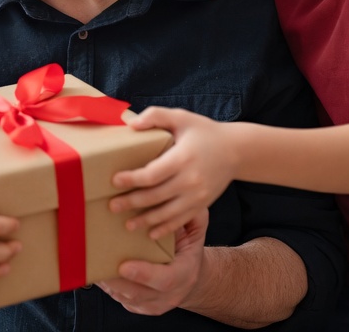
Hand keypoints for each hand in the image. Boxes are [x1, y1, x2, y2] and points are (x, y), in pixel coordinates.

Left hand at [97, 211, 208, 315]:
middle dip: (116, 280)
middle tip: (97, 263)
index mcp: (184, 274)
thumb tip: (188, 203)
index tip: (124, 266)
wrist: (190, 280)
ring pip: (126, 297)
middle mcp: (169, 295)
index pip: (165, 279)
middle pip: (139, 293)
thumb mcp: (196, 233)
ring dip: (107, 283)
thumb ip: (193, 218)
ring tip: (91, 265)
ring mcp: (153, 304)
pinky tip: (95, 272)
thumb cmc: (189, 251)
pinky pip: (120, 299)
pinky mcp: (139, 307)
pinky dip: (107, 287)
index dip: (144, 275)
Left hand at [109, 107, 234, 238]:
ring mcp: (197, 196)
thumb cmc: (204, 131)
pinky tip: (151, 233)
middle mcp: (190, 180)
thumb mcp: (181, 117)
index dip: (132, 179)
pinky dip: (165, 228)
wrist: (236, 150)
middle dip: (132, 202)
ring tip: (127, 224)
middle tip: (112, 206)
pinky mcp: (202, 205)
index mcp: (182, 158)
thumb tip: (131, 124)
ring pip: (167, 213)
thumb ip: (156, 116)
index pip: (152, 174)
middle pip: (156, 196)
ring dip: (146, 221)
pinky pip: (181, 220)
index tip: (114, 181)